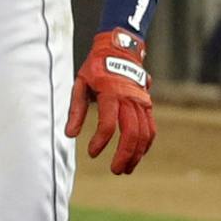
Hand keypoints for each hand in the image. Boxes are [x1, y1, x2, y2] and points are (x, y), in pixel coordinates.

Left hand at [66, 29, 155, 174]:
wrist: (119, 49)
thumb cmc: (95, 68)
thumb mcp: (79, 84)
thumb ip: (76, 110)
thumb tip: (70, 135)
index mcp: (111, 93)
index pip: (109, 123)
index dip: (101, 141)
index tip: (91, 153)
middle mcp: (130, 99)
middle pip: (132, 132)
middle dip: (125, 154)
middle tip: (114, 170)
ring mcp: (142, 102)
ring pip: (144, 133)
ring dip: (137, 153)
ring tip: (125, 169)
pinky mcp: (147, 105)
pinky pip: (150, 128)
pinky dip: (146, 143)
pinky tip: (138, 155)